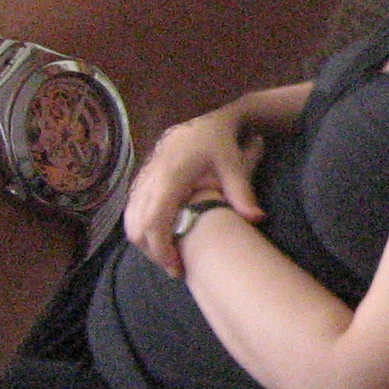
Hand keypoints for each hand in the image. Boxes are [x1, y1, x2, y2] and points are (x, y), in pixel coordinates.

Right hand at [126, 99, 267, 275]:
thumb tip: (258, 219)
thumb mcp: (232, 164)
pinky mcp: (141, 181)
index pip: (155, 220)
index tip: (178, 267)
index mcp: (171, 177)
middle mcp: (151, 179)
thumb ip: (242, 193)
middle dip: (153, 252)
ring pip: (130, 220)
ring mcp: (142, 179)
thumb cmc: (217, 142)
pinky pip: (132, 212)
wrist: (201, 120)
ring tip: (171, 257)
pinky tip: (162, 240)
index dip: (162, 248)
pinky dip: (141, 230)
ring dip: (145, 243)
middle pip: (137, 226)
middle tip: (176, 269)